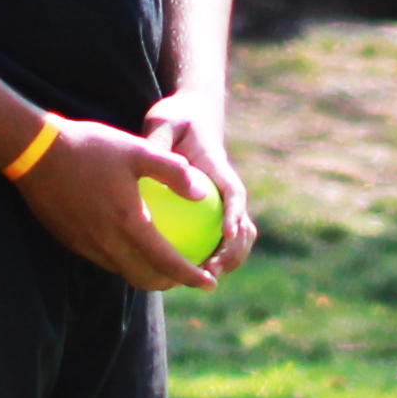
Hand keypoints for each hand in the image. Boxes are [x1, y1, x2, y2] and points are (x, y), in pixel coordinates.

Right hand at [15, 115, 222, 290]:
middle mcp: (106, 242)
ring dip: (144, 273)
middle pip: (143, 278)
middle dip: (169, 284)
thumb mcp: (137, 150)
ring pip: (121, 270)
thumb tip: (202, 193)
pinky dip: (122, 259)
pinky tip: (128, 242)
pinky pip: (102, 258)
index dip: (191, 276)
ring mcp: (85, 244)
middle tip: (187, 276)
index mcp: (127, 223)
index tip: (211, 281)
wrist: (34, 152)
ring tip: (160, 262)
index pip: (166, 262)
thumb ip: (172, 172)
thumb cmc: (90, 146)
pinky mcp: (70, 240)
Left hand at [147, 92, 256, 276]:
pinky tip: (175, 275)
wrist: (188, 116)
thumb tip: (154, 162)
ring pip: (232, 238)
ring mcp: (219, 203)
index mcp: (218, 167)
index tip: (229, 233)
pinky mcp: (208, 212)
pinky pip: (209, 239)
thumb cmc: (174, 118)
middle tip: (213, 270)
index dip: (235, 213)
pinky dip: (201, 257)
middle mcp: (224, 189)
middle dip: (235, 251)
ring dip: (224, 261)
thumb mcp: (164, 121)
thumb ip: (160, 141)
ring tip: (200, 281)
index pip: (234, 192)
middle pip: (242, 224)